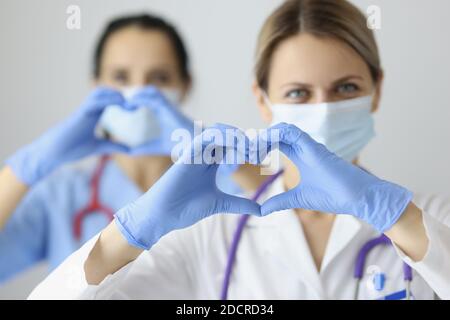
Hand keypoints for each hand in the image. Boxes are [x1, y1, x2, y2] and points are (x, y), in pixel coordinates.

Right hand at [6, 87, 127, 185]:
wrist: (54, 152)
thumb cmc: (72, 148)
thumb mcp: (98, 147)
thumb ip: (112, 145)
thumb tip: (130, 150)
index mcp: (94, 115)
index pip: (110, 101)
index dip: (123, 102)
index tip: (135, 108)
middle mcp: (89, 110)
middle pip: (105, 92)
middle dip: (119, 94)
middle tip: (134, 102)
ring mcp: (83, 110)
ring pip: (99, 93)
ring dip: (114, 94)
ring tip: (127, 101)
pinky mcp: (79, 114)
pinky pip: (93, 102)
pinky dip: (107, 100)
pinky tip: (118, 103)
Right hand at [114, 125, 260, 249]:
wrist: (163, 216)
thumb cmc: (186, 209)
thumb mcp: (220, 204)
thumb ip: (240, 204)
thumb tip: (261, 209)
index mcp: (211, 165)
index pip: (232, 148)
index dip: (248, 149)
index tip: (262, 159)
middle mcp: (204, 156)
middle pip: (227, 137)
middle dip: (244, 141)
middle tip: (258, 152)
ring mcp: (196, 153)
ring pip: (217, 132)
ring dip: (235, 136)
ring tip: (248, 148)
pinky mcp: (187, 154)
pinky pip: (205, 137)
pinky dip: (221, 137)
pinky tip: (235, 145)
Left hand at [125, 86, 193, 155]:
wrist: (192, 146)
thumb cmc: (178, 145)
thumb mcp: (155, 146)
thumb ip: (142, 147)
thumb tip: (127, 152)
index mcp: (162, 112)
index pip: (146, 99)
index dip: (133, 101)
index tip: (120, 109)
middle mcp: (165, 106)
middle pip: (147, 92)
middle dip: (133, 94)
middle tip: (118, 103)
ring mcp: (168, 105)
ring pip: (150, 91)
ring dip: (136, 95)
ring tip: (124, 105)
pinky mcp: (169, 107)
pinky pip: (153, 98)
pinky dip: (140, 99)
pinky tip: (130, 106)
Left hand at [258, 123, 412, 232]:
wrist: (357, 197)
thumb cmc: (333, 195)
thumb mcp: (298, 199)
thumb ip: (279, 201)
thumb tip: (260, 210)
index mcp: (299, 155)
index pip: (275, 142)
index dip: (259, 145)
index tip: (245, 156)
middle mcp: (303, 146)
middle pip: (275, 133)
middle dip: (257, 139)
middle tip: (243, 152)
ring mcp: (309, 145)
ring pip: (281, 129)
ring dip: (263, 136)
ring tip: (250, 150)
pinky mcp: (314, 146)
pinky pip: (291, 132)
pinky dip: (274, 135)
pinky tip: (263, 146)